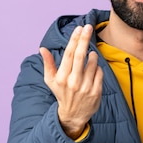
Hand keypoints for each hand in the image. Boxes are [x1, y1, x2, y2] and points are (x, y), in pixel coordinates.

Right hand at [40, 24, 103, 138]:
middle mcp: (73, 82)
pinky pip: (100, 72)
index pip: (68, 54)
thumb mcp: (51, 80)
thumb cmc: (61, 93)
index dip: (74, 40)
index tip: (79, 28)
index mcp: (61, 77)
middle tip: (89, 27)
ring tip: (89, 55)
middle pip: (80, 55)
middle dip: (85, 39)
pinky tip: (93, 69)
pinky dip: (97, 67)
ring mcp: (86, 87)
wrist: (73, 115)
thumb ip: (48, 64)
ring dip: (92, 55)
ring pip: (93, 63)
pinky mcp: (96, 92)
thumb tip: (42, 49)